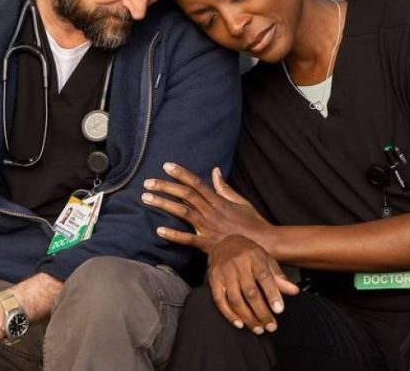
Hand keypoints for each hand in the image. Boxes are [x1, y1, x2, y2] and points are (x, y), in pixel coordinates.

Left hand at [142, 163, 271, 251]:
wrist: (263, 244)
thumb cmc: (252, 223)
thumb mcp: (240, 201)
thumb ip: (225, 187)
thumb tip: (215, 170)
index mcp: (218, 200)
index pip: (196, 182)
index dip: (180, 173)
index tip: (166, 166)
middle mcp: (210, 211)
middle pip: (184, 194)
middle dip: (165, 186)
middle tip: (147, 182)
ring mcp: (208, 227)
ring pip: (182, 212)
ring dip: (163, 204)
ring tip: (146, 198)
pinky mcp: (208, 244)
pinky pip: (188, 239)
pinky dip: (174, 235)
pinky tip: (159, 230)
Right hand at [206, 235, 299, 334]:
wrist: (223, 242)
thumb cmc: (248, 253)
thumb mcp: (266, 260)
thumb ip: (279, 277)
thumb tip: (294, 291)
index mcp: (254, 256)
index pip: (265, 277)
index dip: (272, 294)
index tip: (279, 310)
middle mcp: (238, 264)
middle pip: (250, 292)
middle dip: (262, 312)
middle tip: (271, 326)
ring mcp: (224, 272)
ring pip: (235, 299)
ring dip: (248, 317)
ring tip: (258, 328)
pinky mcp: (213, 280)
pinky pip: (220, 301)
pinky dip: (229, 314)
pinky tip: (240, 323)